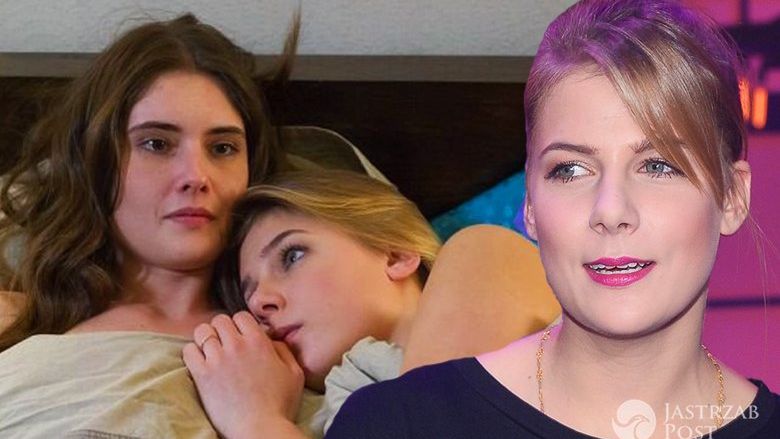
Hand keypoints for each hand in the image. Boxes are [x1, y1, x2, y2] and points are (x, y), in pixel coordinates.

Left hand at [183, 312, 304, 438]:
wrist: (260, 429)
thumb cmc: (280, 405)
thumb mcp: (294, 373)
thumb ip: (283, 350)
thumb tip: (270, 339)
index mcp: (259, 342)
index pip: (241, 316)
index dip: (241, 325)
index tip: (241, 337)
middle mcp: (236, 345)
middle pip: (220, 320)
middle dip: (222, 329)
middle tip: (225, 344)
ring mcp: (217, 359)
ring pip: (202, 331)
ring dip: (207, 339)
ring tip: (211, 352)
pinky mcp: (202, 375)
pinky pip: (188, 350)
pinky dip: (193, 353)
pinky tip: (201, 362)